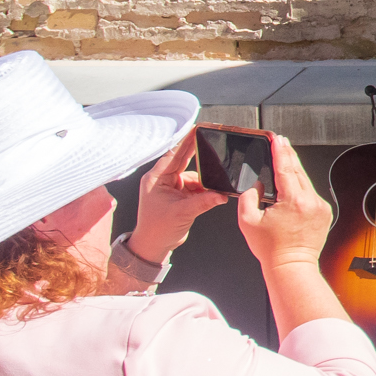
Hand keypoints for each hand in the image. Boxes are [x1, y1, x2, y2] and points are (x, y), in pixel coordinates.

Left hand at [131, 130, 232, 264]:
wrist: (153, 246)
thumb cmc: (157, 230)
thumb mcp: (182, 213)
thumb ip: (203, 202)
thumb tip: (221, 194)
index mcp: (156, 179)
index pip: (174, 154)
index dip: (187, 142)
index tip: (198, 129)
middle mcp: (163, 180)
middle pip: (184, 161)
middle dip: (200, 157)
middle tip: (214, 147)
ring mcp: (171, 187)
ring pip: (193, 176)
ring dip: (204, 182)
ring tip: (214, 189)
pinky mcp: (179, 196)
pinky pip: (196, 187)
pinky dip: (205, 191)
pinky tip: (213, 194)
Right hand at [236, 134, 332, 274]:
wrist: (291, 267)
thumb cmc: (272, 250)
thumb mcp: (248, 221)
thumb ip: (248, 198)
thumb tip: (256, 185)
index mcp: (293, 201)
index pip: (285, 168)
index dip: (280, 151)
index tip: (277, 139)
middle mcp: (311, 201)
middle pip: (298, 171)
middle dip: (288, 155)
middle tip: (281, 142)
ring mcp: (320, 207)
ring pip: (306, 182)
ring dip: (294, 172)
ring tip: (284, 160)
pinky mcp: (324, 213)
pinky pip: (311, 194)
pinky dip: (301, 189)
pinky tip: (292, 187)